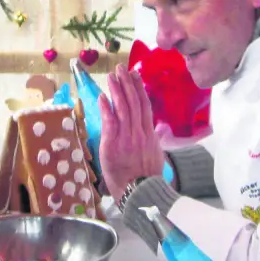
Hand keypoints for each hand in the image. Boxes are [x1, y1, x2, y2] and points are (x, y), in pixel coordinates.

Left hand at [97, 66, 164, 195]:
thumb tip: (156, 128)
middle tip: (120, 68)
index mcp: (149, 134)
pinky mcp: (113, 144)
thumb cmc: (147, 177)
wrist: (140, 192)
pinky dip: (107, 108)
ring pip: (122, 108)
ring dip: (117, 91)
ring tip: (111, 76)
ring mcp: (126, 138)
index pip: (144, 105)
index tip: (134, 74)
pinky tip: (103, 97)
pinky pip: (110, 123)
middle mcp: (139, 132)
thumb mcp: (156, 154)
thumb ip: (154, 138)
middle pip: (133, 102)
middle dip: (126, 83)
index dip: (139, 88)